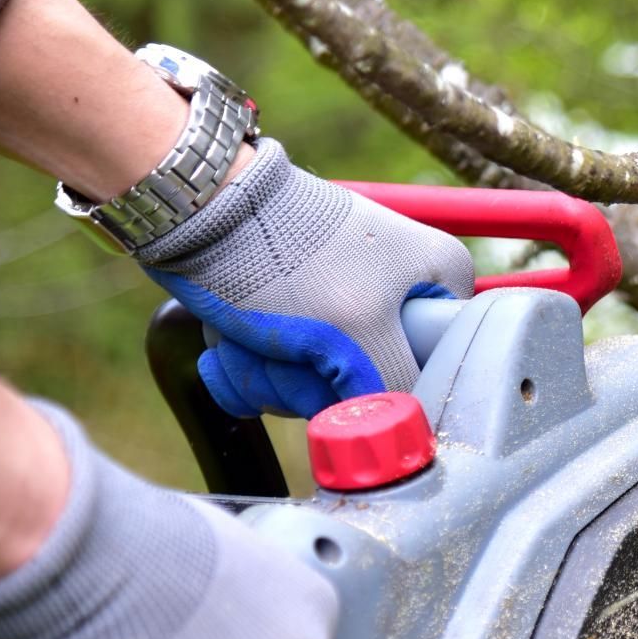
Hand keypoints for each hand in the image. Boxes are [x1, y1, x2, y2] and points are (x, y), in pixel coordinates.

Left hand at [137, 139, 474, 418]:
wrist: (199, 205)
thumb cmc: (282, 253)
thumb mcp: (359, 330)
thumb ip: (394, 389)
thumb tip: (399, 434)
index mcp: (438, 280)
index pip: (430, 368)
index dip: (381, 384)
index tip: (341, 365)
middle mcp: (398, 290)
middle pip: (364, 384)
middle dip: (306, 378)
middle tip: (284, 346)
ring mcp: (342, 303)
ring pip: (312, 385)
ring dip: (268, 372)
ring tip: (247, 332)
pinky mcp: (294, 314)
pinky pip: (279, 373)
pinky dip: (247, 366)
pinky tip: (229, 341)